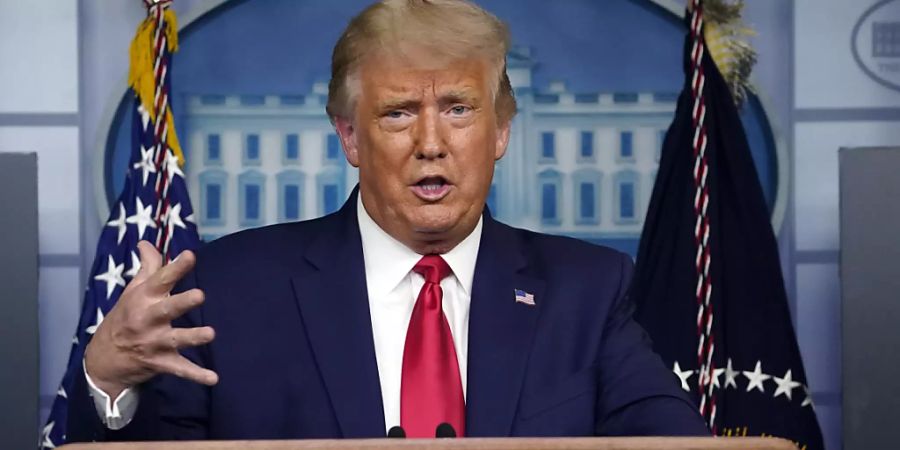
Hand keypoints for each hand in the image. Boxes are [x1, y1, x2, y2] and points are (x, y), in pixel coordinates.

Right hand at [84, 241, 217, 398]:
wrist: (103, 360)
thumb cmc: (124, 318)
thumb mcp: (132, 291)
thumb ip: (148, 267)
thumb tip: (147, 242)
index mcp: (143, 299)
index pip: (160, 279)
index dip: (175, 267)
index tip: (190, 255)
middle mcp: (148, 319)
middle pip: (168, 309)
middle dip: (183, 302)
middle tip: (200, 295)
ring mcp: (154, 342)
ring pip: (176, 339)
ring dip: (193, 337)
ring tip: (210, 334)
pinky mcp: (161, 363)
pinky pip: (180, 370)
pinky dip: (197, 375)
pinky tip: (214, 378)